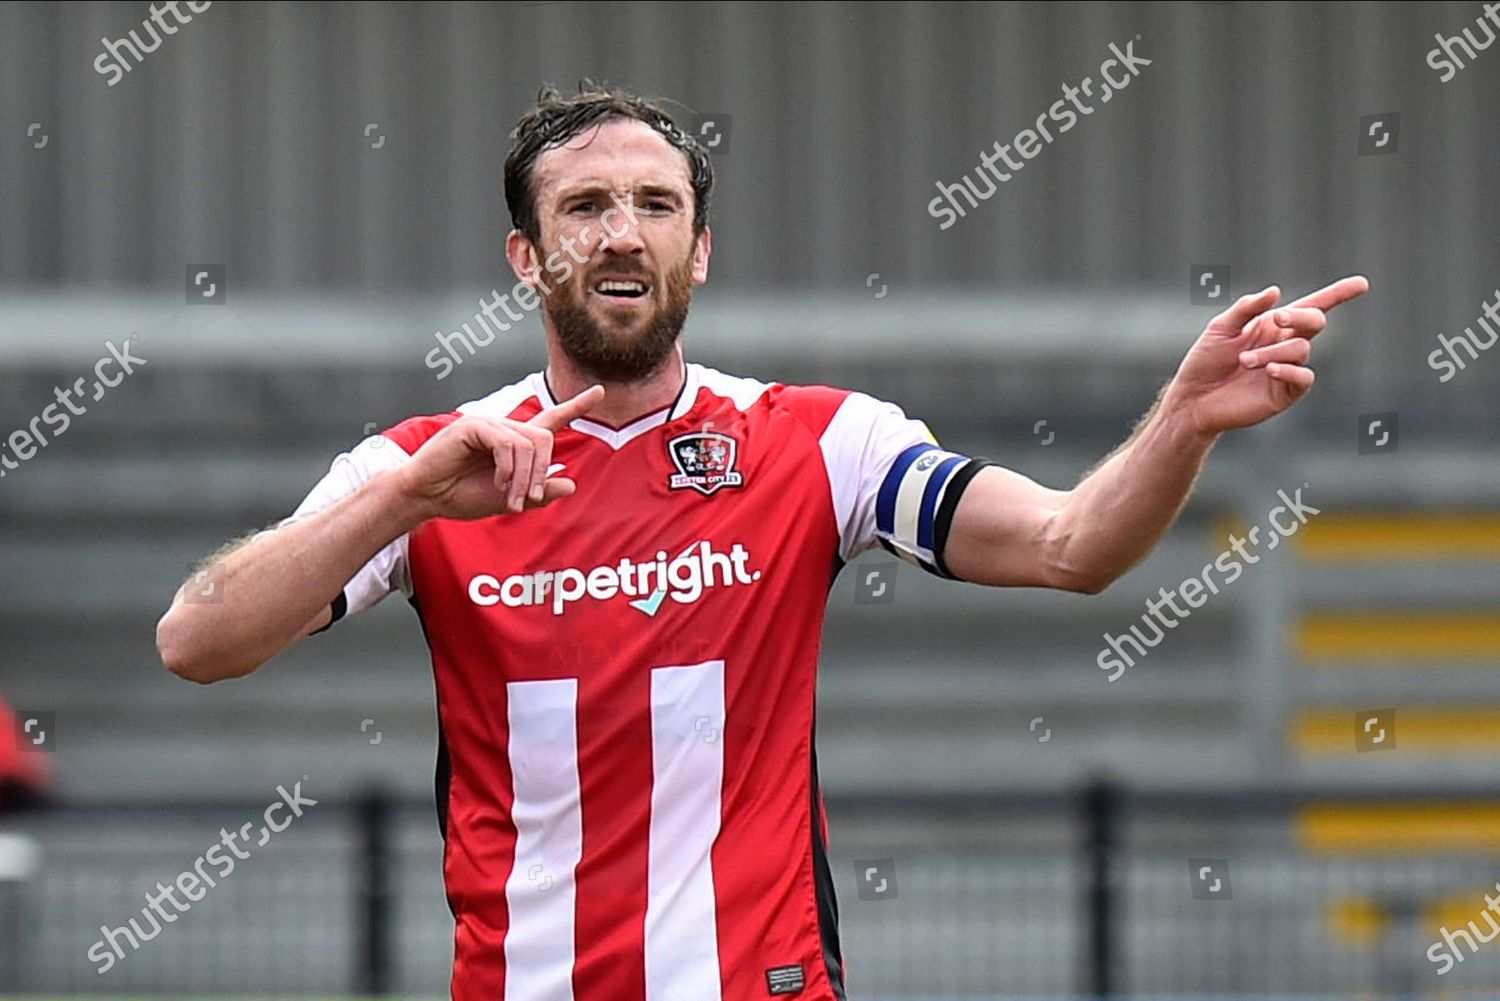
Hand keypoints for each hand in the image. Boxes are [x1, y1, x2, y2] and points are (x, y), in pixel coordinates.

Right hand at [394, 385, 604, 521]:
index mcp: (515, 443)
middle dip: (541, 473)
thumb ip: (540, 493)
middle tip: (526, 500)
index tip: (601, 391)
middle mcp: (505, 429)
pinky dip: (508, 468)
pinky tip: (499, 483)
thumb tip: (571, 483)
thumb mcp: (510, 501)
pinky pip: (507, 444)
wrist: (427, 498)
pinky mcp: (473, 426)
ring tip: (511, 499)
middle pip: (545, 439)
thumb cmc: (462, 497)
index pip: (551, 419)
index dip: (577, 406)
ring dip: (524, 478)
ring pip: (529, 444)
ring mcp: (488, 424)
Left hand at [1166, 276, 1369, 434]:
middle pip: (1315, 321)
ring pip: (1301, 349)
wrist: (1193, 398)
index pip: (1312, 306)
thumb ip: (1247, 309)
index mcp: (1274, 325)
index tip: (1362, 283)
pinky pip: (1304, 377)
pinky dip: (1289, 370)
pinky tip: (1269, 370)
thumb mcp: (1221, 328)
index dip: (1338, 294)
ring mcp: (1288, 368)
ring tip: (1245, 360)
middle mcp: (1285, 344)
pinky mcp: (1285, 393)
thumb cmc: (1205, 360)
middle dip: (1301, 316)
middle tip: (1277, 318)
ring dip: (1273, 351)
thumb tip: (1276, 292)